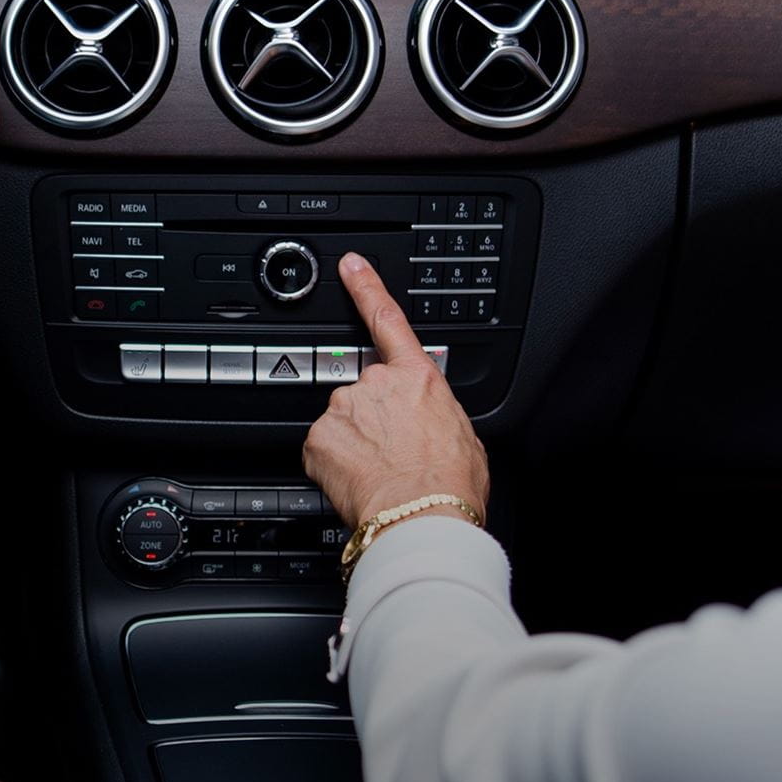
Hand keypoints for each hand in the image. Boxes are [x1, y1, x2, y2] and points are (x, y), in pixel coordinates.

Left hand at [305, 253, 489, 525]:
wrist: (422, 515)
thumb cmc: (450, 483)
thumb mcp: (463, 435)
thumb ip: (436, 412)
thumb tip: (431, 421)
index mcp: (417, 377)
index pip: (387, 319)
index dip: (366, 287)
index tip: (350, 266)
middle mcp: (376, 383)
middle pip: (365, 393)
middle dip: (373, 420)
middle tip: (393, 455)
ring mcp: (343, 408)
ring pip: (342, 422)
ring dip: (355, 443)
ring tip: (380, 473)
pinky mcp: (318, 438)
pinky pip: (323, 449)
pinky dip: (335, 465)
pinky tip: (358, 481)